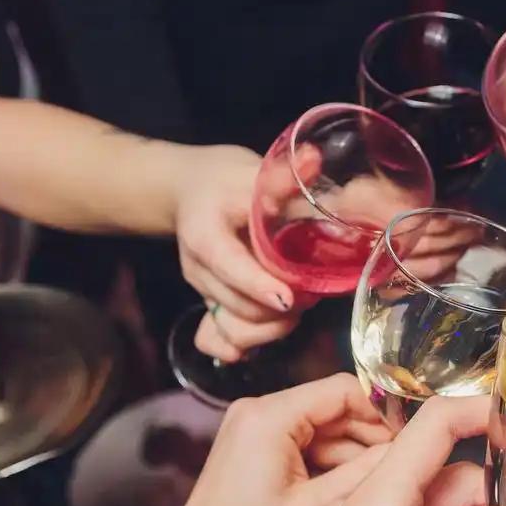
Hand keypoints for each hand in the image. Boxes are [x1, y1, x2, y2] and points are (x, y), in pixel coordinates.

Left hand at [114, 374, 393, 505]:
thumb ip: (367, 471)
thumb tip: (409, 445)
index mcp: (270, 417)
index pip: (345, 389)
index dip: (384, 412)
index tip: (411, 441)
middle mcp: (260, 411)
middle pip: (336, 407)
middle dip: (372, 437)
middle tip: (404, 469)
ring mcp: (256, 429)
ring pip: (326, 428)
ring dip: (354, 454)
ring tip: (382, 486)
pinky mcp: (257, 449)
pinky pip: (307, 444)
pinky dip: (332, 464)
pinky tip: (352, 492)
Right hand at [173, 144, 299, 361]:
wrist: (190, 192)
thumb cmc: (225, 180)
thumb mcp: (251, 171)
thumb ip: (282, 176)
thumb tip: (314, 160)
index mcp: (204, 235)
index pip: (228, 266)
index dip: (259, 285)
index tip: (289, 298)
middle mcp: (198, 270)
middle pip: (238, 307)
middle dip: (280, 309)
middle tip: (312, 292)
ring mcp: (203, 292)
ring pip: (234, 330)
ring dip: (273, 327)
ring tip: (299, 304)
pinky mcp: (209, 305)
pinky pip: (217, 342)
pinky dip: (244, 345)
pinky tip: (268, 333)